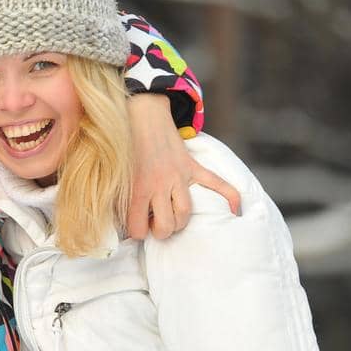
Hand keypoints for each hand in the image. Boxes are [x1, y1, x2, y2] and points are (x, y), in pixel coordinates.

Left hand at [125, 94, 241, 239]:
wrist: (143, 117)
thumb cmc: (125, 148)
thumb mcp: (115, 174)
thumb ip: (119, 199)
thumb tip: (119, 223)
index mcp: (139, 188)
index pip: (138, 228)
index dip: (137, 232)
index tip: (137, 227)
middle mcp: (160, 184)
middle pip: (167, 225)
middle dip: (161, 231)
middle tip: (156, 224)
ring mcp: (179, 176)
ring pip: (185, 212)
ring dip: (179, 222)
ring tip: (173, 219)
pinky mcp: (192, 166)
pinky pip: (216, 183)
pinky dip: (229, 196)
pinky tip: (234, 210)